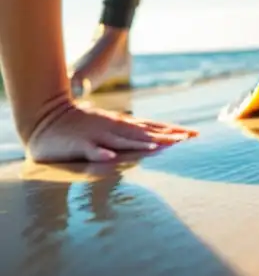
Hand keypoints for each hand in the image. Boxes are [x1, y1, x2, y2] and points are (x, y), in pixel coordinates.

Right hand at [26, 99, 197, 162]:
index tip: (194, 133)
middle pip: (144, 132)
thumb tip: (153, 138)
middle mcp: (114, 126)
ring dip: (140, 143)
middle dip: (165, 135)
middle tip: (187, 138)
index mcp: (122, 123)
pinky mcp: (80, 143)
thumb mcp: (109, 127)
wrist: (47, 118)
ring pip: (122, 140)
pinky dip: (101, 153)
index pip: (153, 126)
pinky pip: (91, 150)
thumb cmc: (80, 125)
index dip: (173, 129)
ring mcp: (97, 134)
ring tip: (158, 147)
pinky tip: (110, 156)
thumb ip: (129, 133)